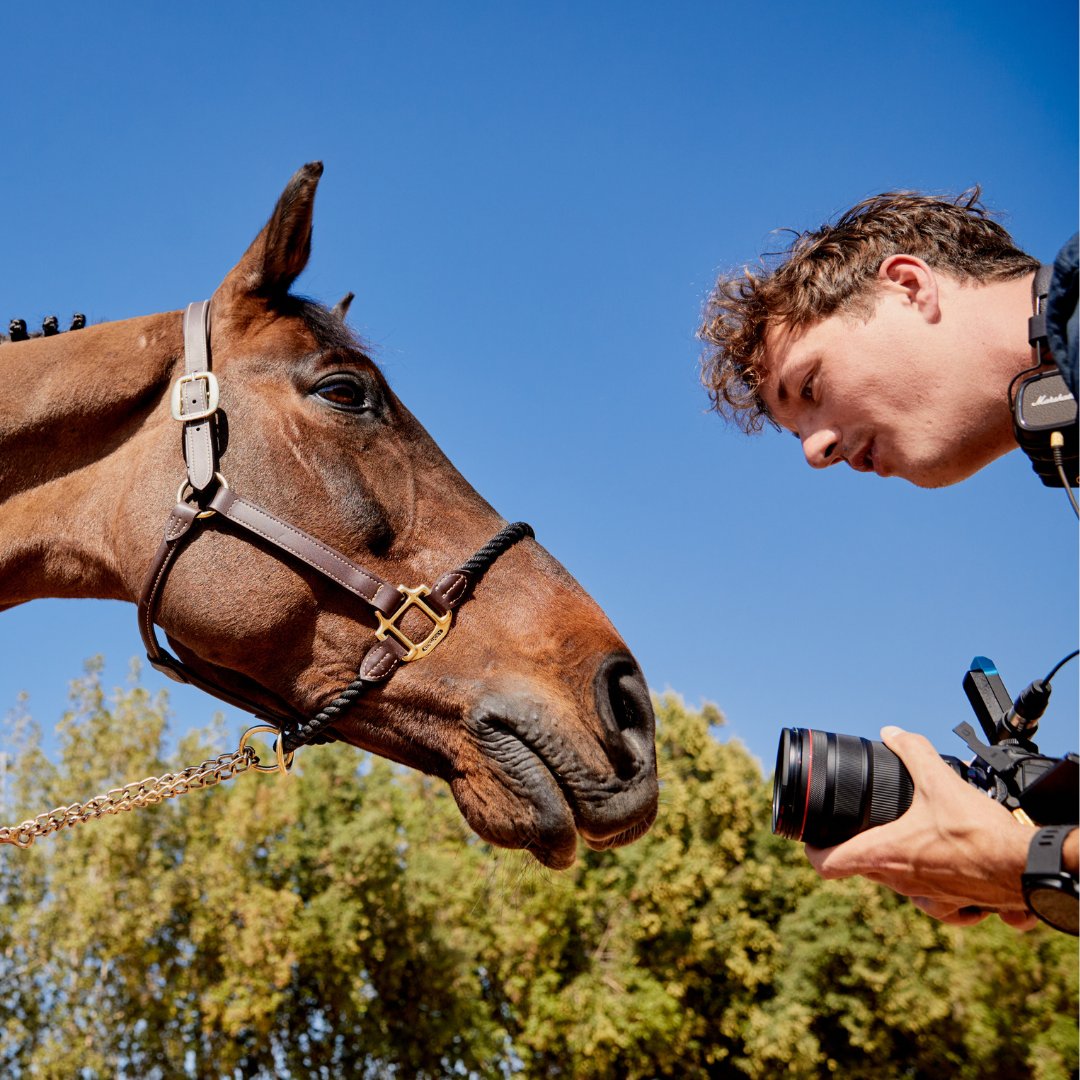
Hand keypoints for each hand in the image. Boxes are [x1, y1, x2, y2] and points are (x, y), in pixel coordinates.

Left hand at [804, 725, 1036, 927]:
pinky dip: (937, 887)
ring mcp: (929, 899)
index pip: (828, 865)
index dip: (813, 852)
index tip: (811, 841)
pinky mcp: (956, 906)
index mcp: (885, 854)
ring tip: (911, 841)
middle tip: (866, 827)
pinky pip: (937, 903)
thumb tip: (892, 734)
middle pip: (864, 869)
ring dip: (899, 866)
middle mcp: (901, 883)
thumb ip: (912, 751)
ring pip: (900, 886)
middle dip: (861, 848)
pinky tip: (947, 865)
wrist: (1026, 867)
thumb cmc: (981, 833)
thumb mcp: (939, 781)